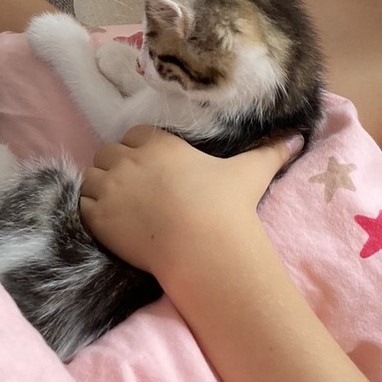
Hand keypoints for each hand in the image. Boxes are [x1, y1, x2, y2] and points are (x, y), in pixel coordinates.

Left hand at [78, 127, 299, 282]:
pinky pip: (83, 205)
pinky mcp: (98, 216)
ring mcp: (111, 187)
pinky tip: (110, 224)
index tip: (152, 169)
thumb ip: (271, 152)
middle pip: (107, 153)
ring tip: (119, 207)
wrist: (202, 245)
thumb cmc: (225, 205)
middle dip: (116, 167)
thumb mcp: (250, 172)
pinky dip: (92, 212)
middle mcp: (130, 159)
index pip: (135, 135)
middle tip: (133, 190)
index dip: (140, 151)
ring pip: (92, 178)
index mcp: (160, 144)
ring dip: (101, 189)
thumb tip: (298, 137)